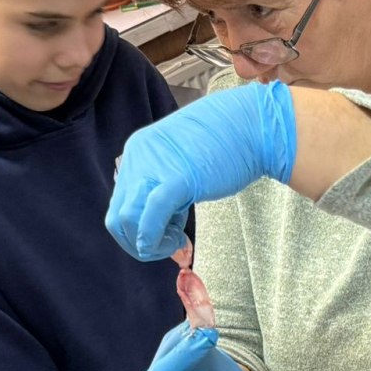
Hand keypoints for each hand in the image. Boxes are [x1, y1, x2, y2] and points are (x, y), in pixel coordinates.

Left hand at [107, 81, 296, 259]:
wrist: (254, 124)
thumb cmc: (228, 145)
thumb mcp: (183, 165)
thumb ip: (166, 191)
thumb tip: (158, 230)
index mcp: (138, 151)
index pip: (120, 204)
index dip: (139, 231)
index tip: (167, 238)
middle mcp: (137, 157)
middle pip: (116, 218)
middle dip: (140, 244)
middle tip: (170, 246)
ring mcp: (153, 167)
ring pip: (126, 221)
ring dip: (150, 245)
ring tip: (178, 242)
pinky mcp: (176, 179)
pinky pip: (150, 218)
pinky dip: (156, 240)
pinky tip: (178, 244)